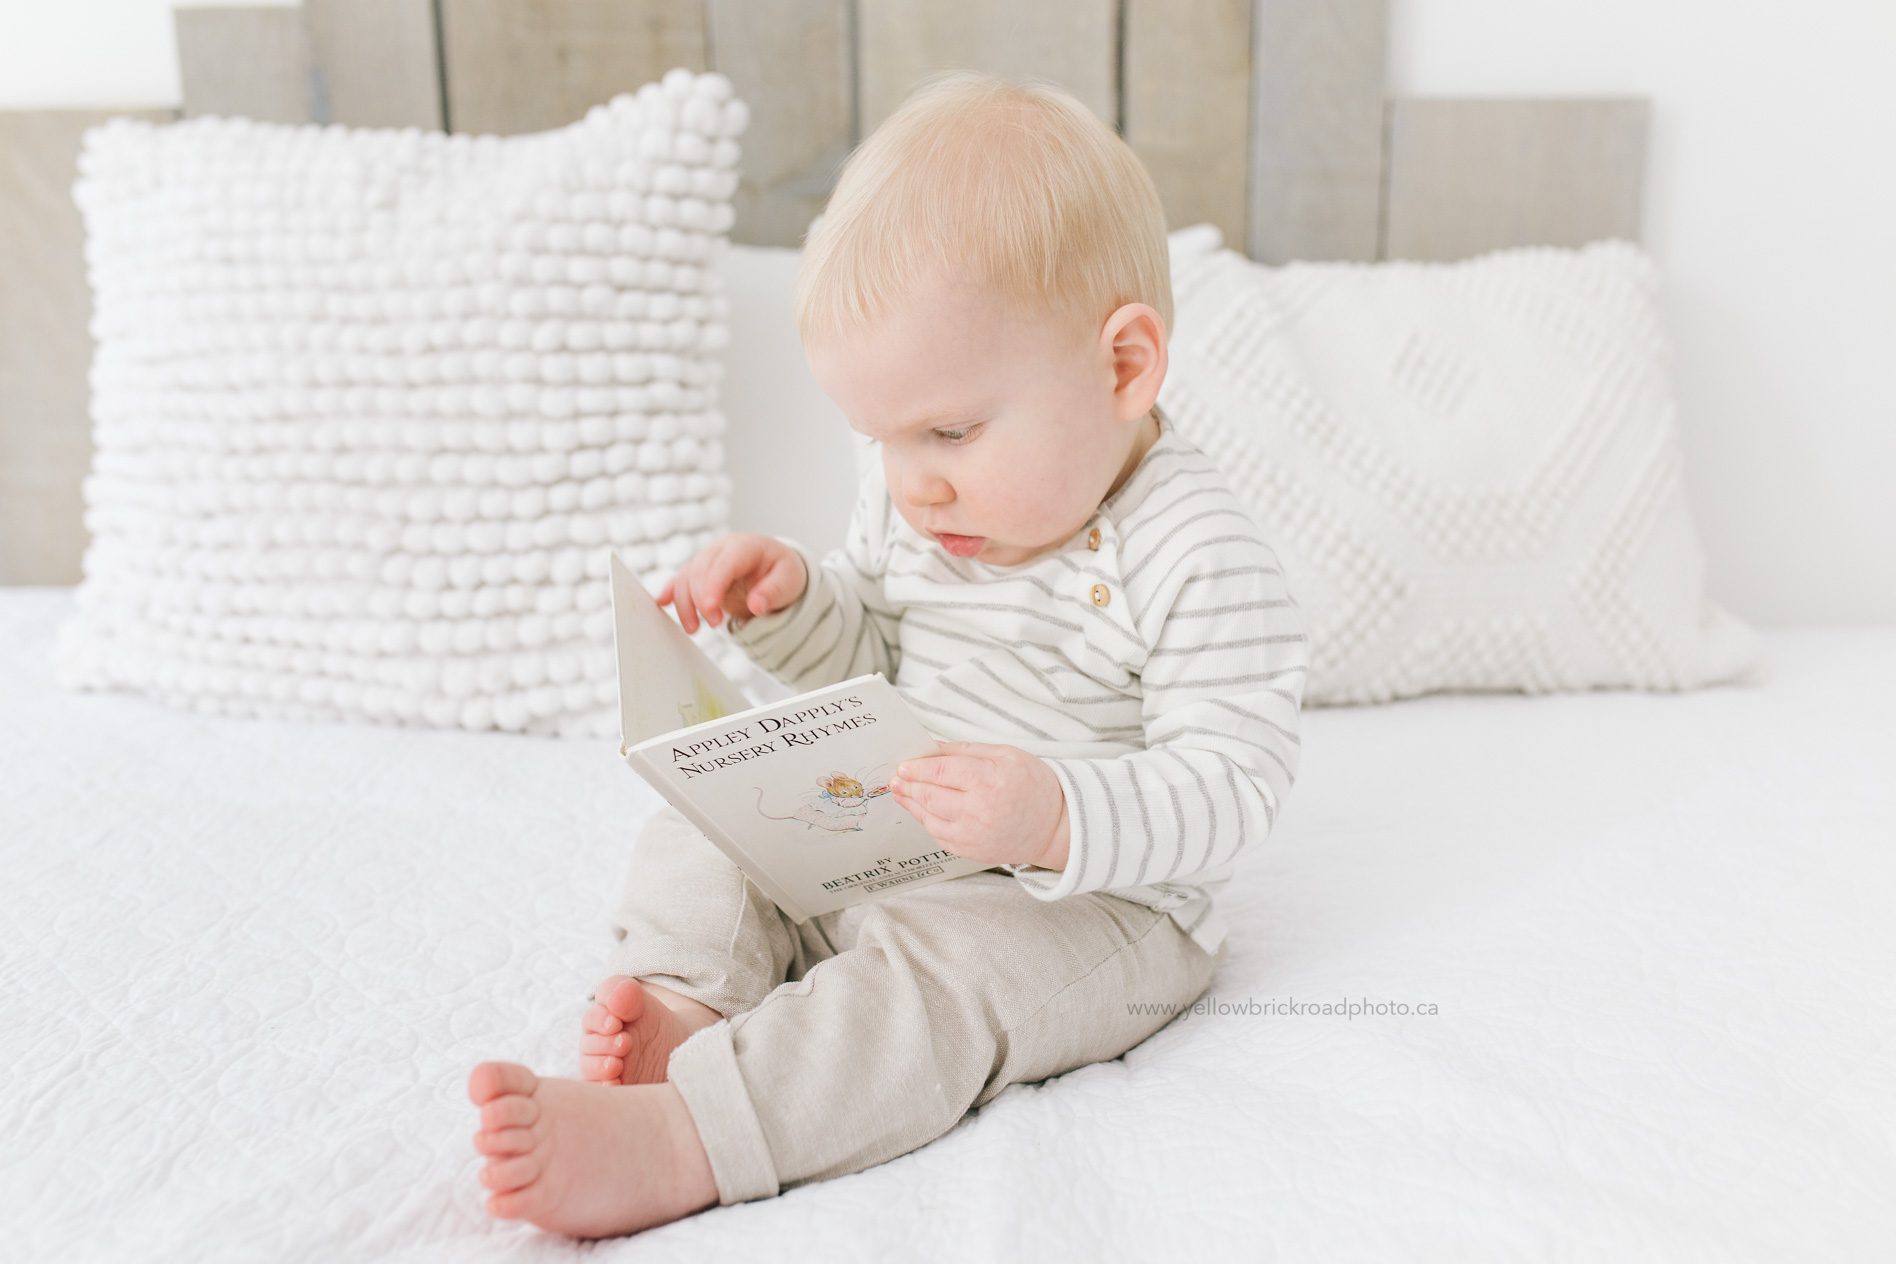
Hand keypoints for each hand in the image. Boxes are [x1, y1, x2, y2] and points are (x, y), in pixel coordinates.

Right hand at [655, 534, 808, 633]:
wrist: (775, 569)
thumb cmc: (783, 572)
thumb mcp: (789, 581)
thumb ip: (773, 592)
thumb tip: (756, 605)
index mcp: (745, 546)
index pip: (725, 563)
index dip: (714, 585)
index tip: (710, 610)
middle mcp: (721, 549)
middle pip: (700, 570)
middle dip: (700, 599)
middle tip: (714, 624)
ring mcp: (707, 559)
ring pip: (686, 577)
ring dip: (685, 603)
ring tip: (694, 628)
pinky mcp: (699, 572)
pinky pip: (680, 580)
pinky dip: (671, 592)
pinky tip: (661, 603)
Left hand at [888, 741, 1069, 870]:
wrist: (1055, 826)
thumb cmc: (1033, 785)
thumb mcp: (1005, 754)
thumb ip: (964, 750)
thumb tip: (930, 748)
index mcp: (989, 781)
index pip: (940, 773)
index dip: (917, 768)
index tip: (903, 764)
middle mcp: (979, 811)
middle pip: (930, 796)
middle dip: (908, 786)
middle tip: (895, 778)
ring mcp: (973, 836)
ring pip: (929, 818)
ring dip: (911, 804)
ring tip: (900, 792)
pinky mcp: (971, 852)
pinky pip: (939, 835)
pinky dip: (926, 821)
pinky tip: (920, 810)